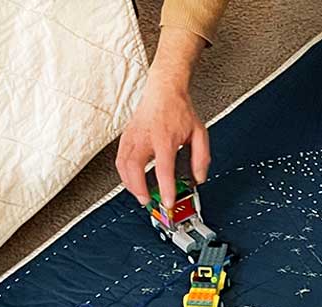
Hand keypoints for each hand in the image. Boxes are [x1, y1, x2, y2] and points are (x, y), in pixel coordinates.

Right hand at [116, 27, 210, 209]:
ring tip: (141, 195)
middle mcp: (146, 137)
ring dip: (130, 184)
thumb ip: (201, 158)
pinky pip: (120, 159)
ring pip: (123, 165)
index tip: (167, 202)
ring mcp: (133, 136)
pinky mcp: (126, 136)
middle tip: (148, 202)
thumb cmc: (179, 109)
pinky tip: (132, 182)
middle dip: (139, 189)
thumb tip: (199, 178)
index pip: (163, 168)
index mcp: (165, 137)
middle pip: (135, 168)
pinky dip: (124, 174)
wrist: (164, 88)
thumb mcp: (199, 133)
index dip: (165, 188)